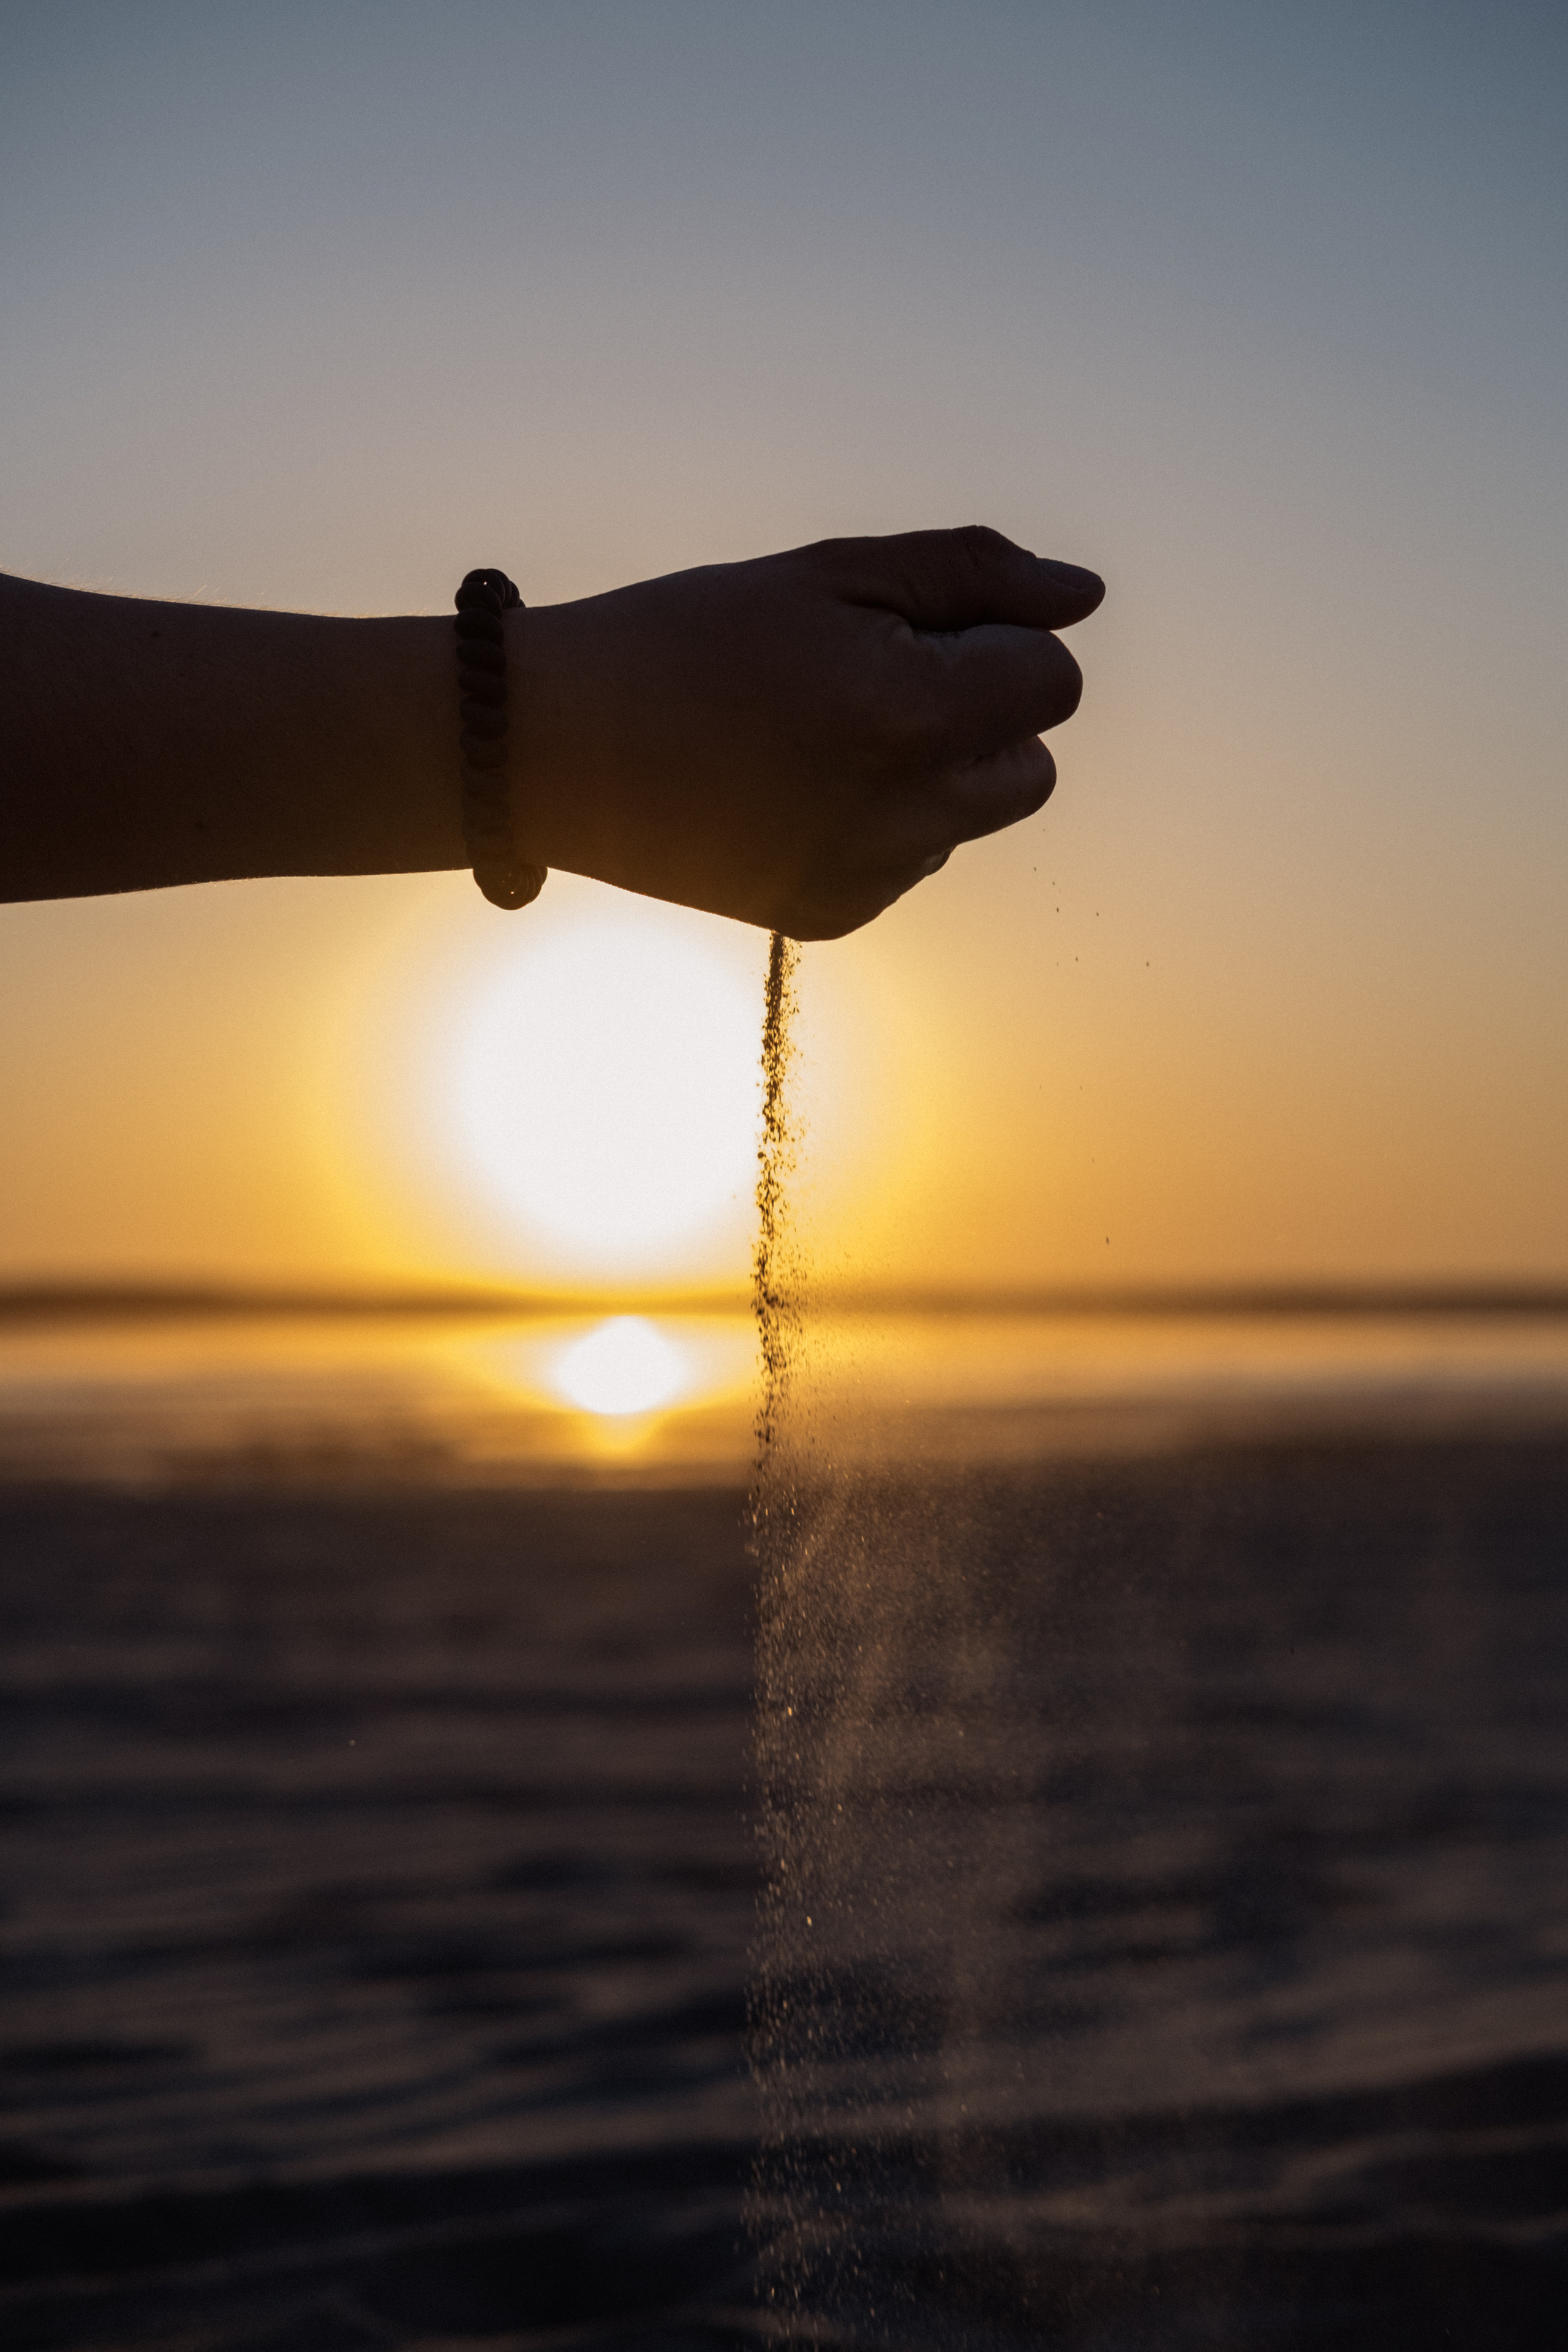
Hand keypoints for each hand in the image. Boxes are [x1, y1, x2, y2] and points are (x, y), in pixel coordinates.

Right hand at [516, 525, 1103, 938]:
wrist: (555, 748)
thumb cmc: (689, 638)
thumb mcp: (831, 574)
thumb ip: (970, 574)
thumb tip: (1083, 595)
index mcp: (916, 714)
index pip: (1052, 682)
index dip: (996, 639)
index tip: (912, 630)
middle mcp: (907, 814)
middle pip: (1032, 765)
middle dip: (982, 714)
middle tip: (874, 678)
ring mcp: (870, 877)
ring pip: (969, 818)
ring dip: (929, 771)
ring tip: (816, 732)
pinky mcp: (832, 915)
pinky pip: (907, 863)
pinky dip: (876, 823)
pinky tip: (789, 785)